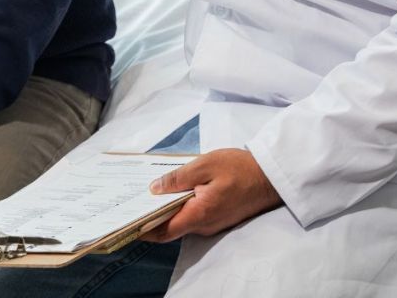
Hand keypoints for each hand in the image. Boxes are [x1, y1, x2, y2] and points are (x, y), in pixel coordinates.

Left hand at [143, 148, 281, 241]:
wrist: (269, 177)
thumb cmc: (239, 168)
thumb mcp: (205, 164)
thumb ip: (179, 178)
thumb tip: (154, 189)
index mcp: (198, 214)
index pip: (163, 231)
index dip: (143, 228)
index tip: (127, 221)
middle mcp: (203, 225)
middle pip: (171, 227)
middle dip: (151, 217)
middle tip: (134, 200)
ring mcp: (212, 224)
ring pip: (182, 221)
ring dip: (166, 210)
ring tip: (150, 192)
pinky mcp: (218, 217)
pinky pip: (194, 216)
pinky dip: (180, 207)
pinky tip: (175, 191)